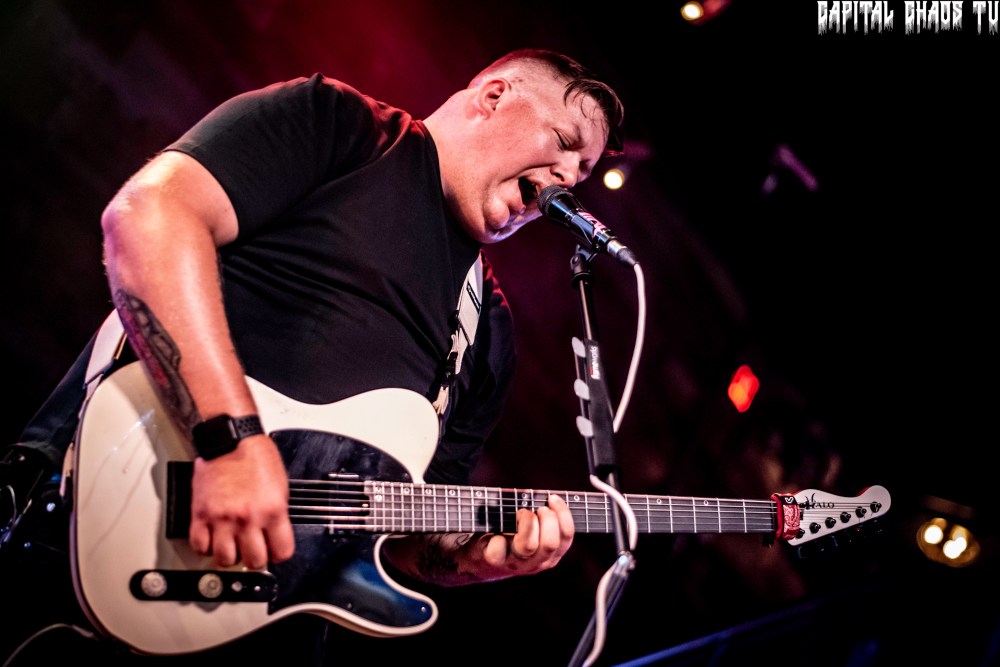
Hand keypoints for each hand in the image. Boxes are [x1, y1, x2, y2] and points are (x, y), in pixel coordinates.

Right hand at [188, 435, 294, 568]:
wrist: (231, 440)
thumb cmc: (256, 456)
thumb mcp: (280, 486)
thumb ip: (277, 514)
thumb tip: (275, 534)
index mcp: (273, 510)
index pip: (282, 552)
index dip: (279, 555)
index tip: (274, 552)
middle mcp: (248, 517)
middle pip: (254, 561)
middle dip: (255, 559)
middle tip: (252, 551)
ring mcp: (222, 518)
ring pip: (225, 560)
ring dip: (229, 557)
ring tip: (232, 547)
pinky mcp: (201, 514)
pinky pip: (200, 546)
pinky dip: (206, 547)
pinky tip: (212, 540)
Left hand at [463, 494, 574, 580]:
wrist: (481, 559)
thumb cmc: (511, 535)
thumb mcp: (533, 532)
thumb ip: (545, 519)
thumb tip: (552, 498)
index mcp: (550, 555)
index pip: (566, 537)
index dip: (563, 514)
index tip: (552, 498)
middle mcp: (535, 563)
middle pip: (550, 543)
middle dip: (547, 519)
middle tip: (538, 508)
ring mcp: (515, 563)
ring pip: (528, 545)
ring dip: (526, 522)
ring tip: (520, 513)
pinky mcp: (495, 560)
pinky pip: (498, 549)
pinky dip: (498, 535)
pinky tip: (496, 531)